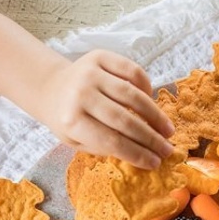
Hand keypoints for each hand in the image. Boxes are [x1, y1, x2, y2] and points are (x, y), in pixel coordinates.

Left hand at [39, 49, 175, 168]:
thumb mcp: (79, 141)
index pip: (112, 141)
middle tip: (167, 149)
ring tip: (167, 130)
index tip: (155, 163)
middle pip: (124, 120)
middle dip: (150, 138)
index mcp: (72, 121)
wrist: (50, 88)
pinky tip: (152, 102)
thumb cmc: (68, 121)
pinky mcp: (100, 56)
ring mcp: (90, 72)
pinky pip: (132, 71)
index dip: (137, 153)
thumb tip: (145, 154)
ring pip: (132, 95)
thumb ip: (107, 147)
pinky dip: (146, 87)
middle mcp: (80, 94)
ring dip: (155, 115)